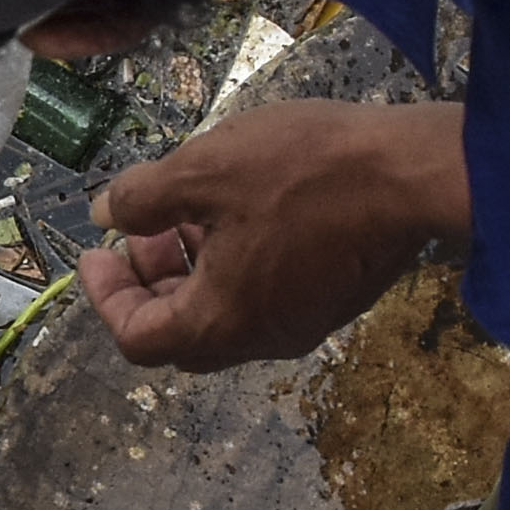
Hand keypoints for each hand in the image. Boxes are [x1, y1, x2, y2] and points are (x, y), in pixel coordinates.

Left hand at [73, 99, 472, 370]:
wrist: (414, 174)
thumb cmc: (303, 171)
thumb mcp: (203, 169)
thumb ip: (142, 198)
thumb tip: (105, 213)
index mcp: (220, 322)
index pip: (137, 338)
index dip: (105, 296)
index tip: (94, 253)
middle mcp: (261, 340)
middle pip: (182, 335)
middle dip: (149, 285)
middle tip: (140, 233)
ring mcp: (304, 324)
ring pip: (226, 315)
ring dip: (194, 273)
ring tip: (189, 213)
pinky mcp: (335, 300)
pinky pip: (266, 299)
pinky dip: (235, 268)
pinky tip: (242, 214)